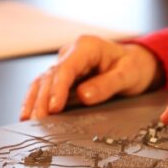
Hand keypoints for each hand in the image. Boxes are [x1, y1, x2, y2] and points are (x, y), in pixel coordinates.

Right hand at [20, 36, 158, 120]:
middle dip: (43, 99)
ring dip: (35, 101)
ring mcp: (66, 64)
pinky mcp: (65, 76)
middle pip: (51, 76)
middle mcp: (72, 53)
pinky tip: (29, 113)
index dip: (58, 89)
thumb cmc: (134, 66)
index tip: (54, 107)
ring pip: (44, 81)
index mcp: (87, 47)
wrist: (138, 63)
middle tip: (39, 120)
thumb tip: (84, 96)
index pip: (66, 68)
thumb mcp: (128, 75)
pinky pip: (47, 87)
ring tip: (29, 120)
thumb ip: (107, 84)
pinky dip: (37, 100)